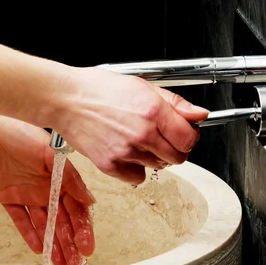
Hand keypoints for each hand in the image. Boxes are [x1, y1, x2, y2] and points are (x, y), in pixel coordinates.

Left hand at [0, 114, 95, 264]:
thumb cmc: (21, 131)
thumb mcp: (51, 154)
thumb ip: (70, 178)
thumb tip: (90, 201)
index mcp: (61, 178)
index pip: (76, 209)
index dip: (83, 229)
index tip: (87, 247)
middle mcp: (46, 189)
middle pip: (62, 222)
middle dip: (70, 244)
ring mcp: (28, 194)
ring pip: (44, 225)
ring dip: (53, 245)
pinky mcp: (8, 197)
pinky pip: (21, 220)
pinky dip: (30, 234)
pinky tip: (39, 250)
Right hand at [52, 67, 209, 184]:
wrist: (66, 99)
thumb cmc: (99, 89)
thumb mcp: (142, 86)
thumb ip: (175, 103)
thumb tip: (199, 114)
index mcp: (153, 111)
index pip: (189, 139)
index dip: (189, 136)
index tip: (182, 133)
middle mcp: (142, 134)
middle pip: (178, 158)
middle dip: (175, 149)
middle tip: (162, 138)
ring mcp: (126, 152)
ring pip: (158, 167)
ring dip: (154, 157)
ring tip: (137, 140)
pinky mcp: (110, 165)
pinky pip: (137, 178)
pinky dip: (136, 169)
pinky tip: (127, 153)